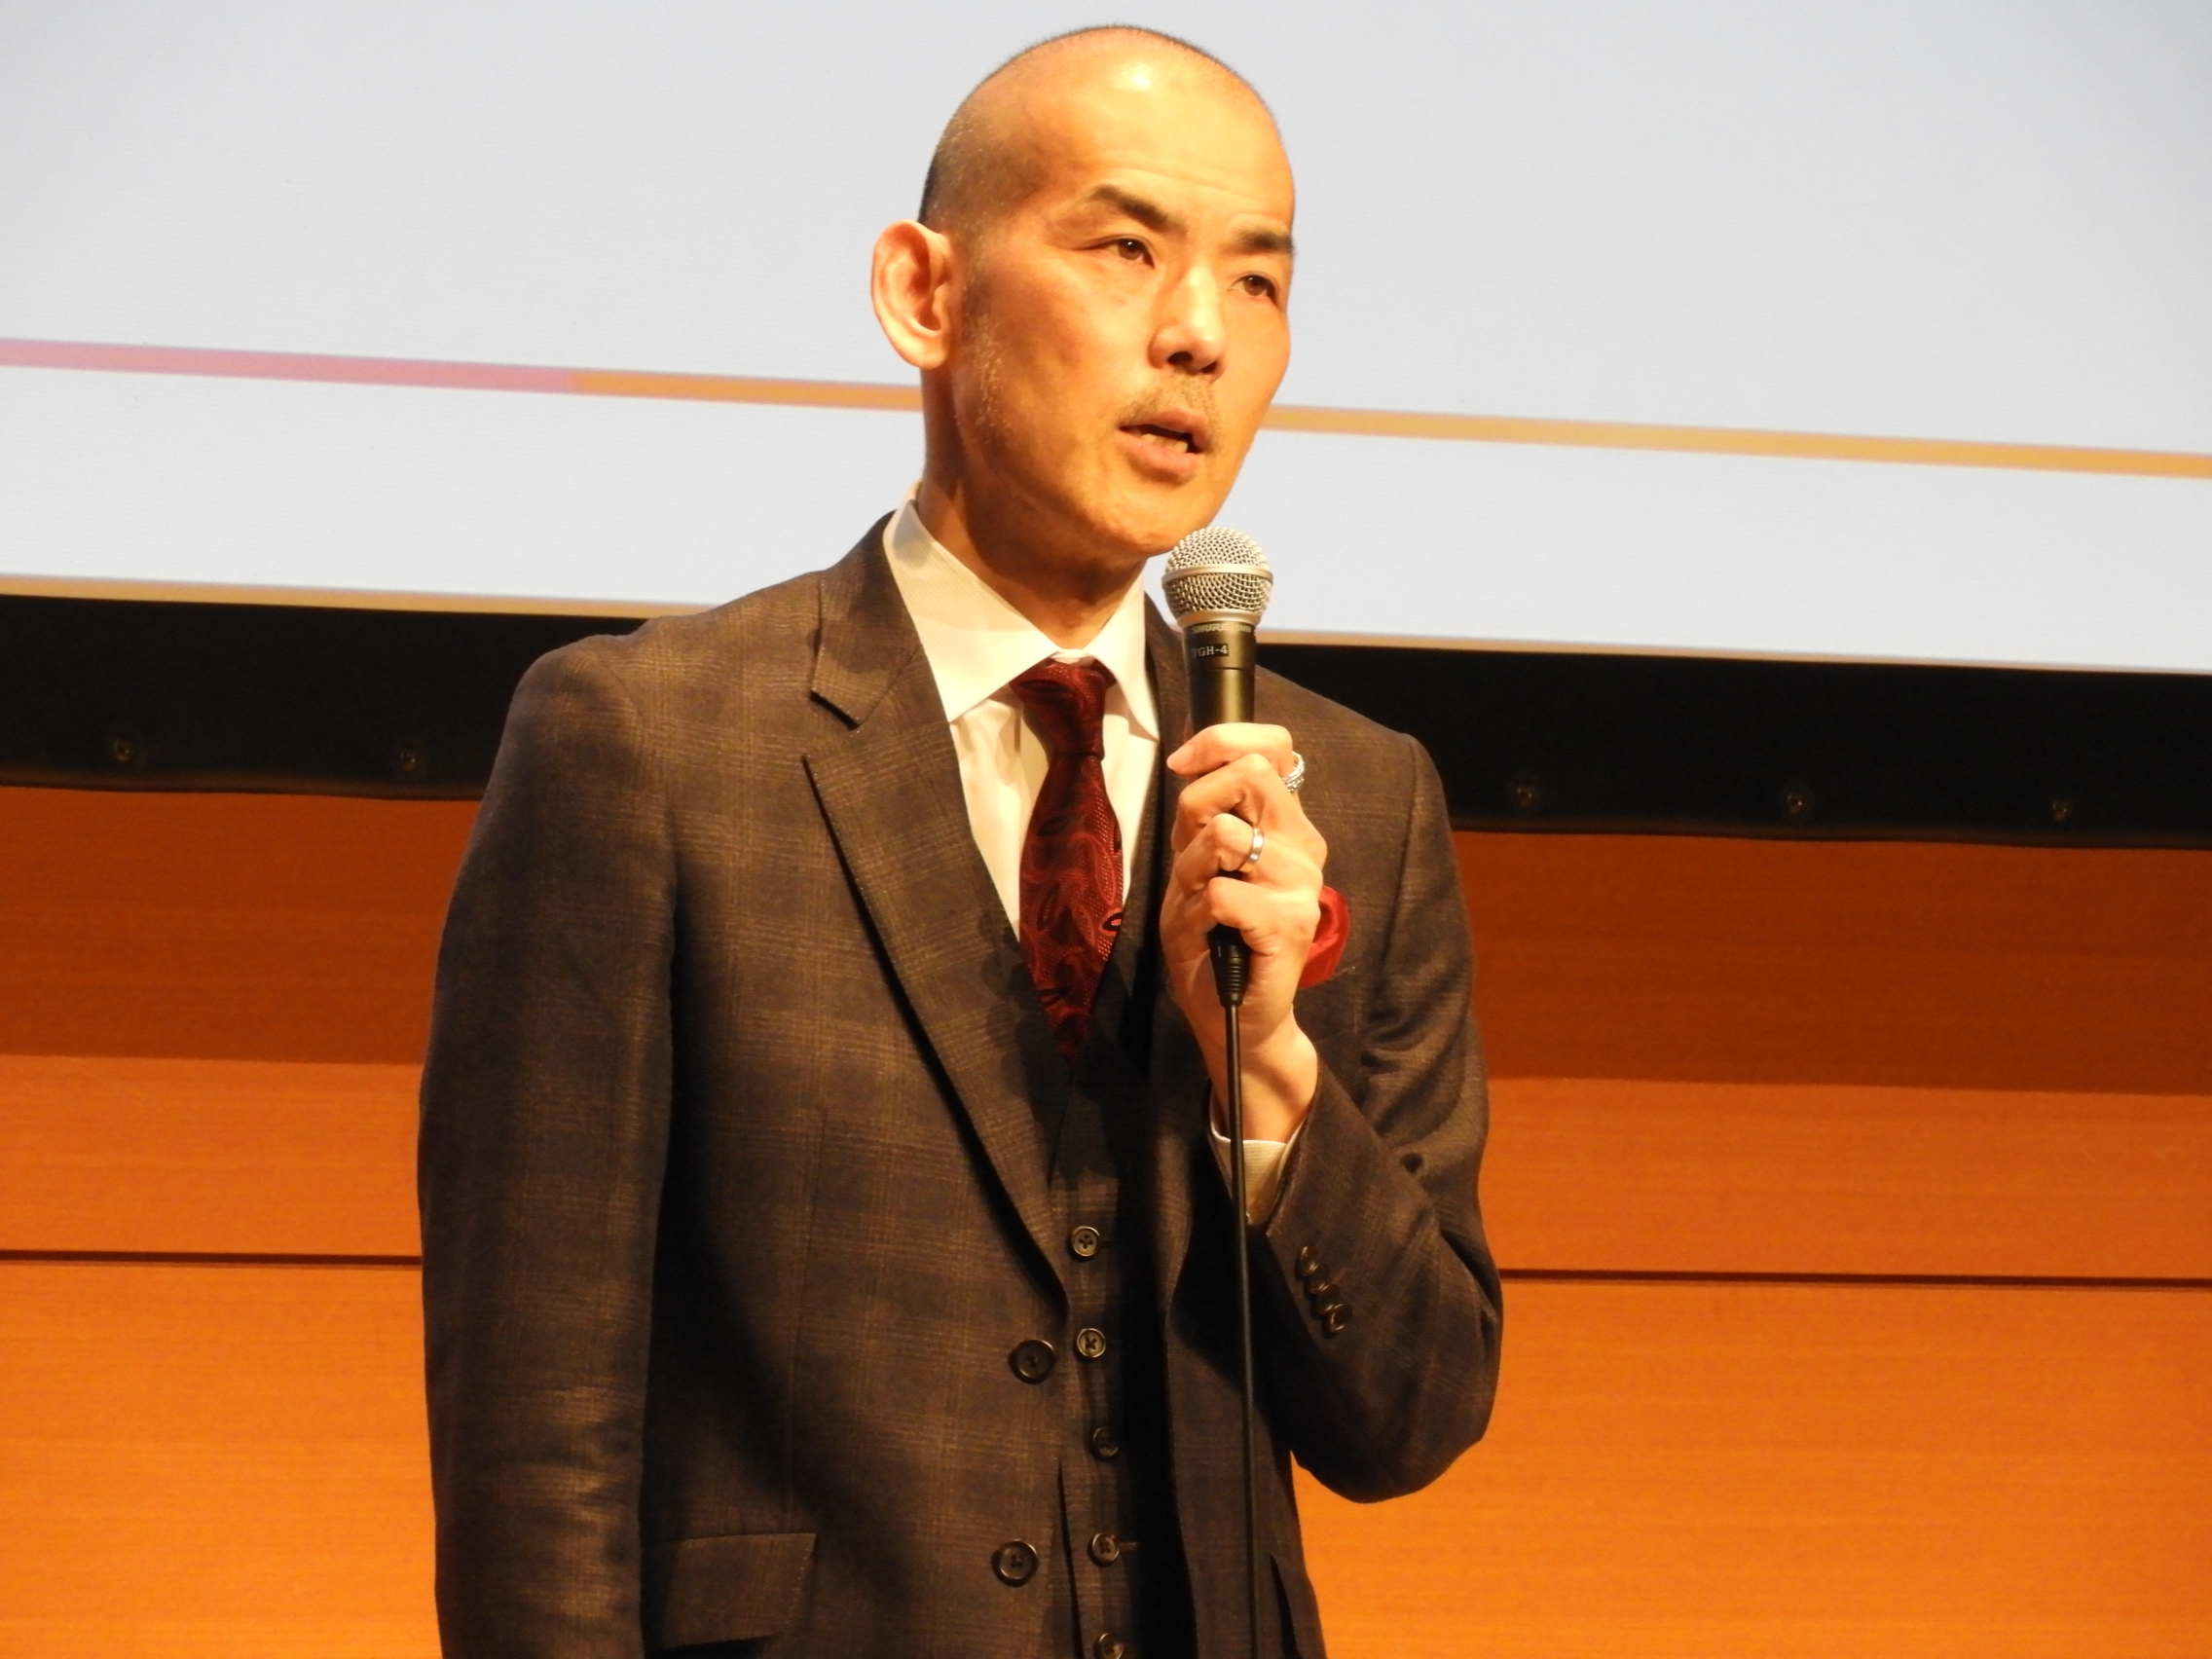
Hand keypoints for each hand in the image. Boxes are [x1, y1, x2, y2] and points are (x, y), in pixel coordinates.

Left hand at [1159, 723, 1323, 1140]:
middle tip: (1192, 856)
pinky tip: (1213, 936)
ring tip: (1202, 905)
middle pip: (1249, 772)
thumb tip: (1191, 761)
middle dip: (1196, 804)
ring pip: (1224, 835)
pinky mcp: (1289, 924)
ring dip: (1191, 870)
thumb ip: (1203, 816)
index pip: (1272, 747)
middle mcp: (1302, 846)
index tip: (1183, 764)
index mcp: (1285, 826)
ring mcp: (1301, 885)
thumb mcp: (1197, 864)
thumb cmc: (1213, 939)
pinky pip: (1221, 893)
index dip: (1221, 739)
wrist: (1232, 1016)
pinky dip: (1199, 913)